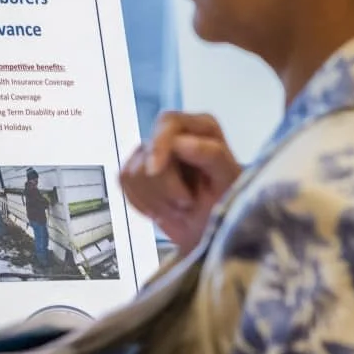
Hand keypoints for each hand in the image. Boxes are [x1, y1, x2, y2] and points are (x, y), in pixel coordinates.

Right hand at [119, 112, 241, 249]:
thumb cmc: (227, 203)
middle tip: (188, 204)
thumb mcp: (229, 179)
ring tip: (179, 209)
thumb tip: (179, 143)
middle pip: (147, 152)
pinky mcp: (135, 171)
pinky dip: (143, 203)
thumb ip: (211, 155)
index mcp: (199, 127)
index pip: (168, 123)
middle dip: (165, 186)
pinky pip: (124, 184)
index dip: (159, 145)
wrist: (212, 230)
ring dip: (157, 200)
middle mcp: (174, 134)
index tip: (155, 170)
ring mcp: (151, 152)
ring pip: (132, 173)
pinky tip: (162, 209)